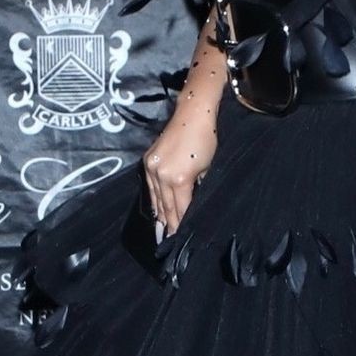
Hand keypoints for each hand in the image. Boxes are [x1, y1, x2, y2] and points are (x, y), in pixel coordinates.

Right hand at [142, 108, 217, 233]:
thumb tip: (192, 205)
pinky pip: (150, 186)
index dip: (181, 224)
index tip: (180, 238)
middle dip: (169, 224)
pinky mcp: (148, 161)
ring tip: (161, 231)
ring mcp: (152, 168)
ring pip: (156, 198)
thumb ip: (198, 188)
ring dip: (159, 215)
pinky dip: (153, 199)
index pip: (181, 209)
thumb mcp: (208, 169)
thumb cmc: (207, 140)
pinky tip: (156, 210)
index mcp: (179, 179)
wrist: (192, 115)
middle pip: (166, 206)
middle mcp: (162, 176)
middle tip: (169, 241)